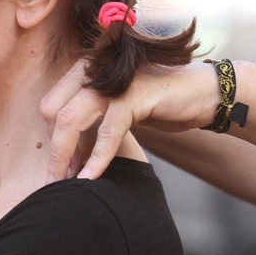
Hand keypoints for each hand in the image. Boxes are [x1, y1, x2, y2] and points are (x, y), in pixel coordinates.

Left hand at [41, 59, 220, 180]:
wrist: (205, 94)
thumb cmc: (161, 103)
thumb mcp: (120, 109)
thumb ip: (93, 118)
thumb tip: (66, 151)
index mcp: (87, 71)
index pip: (51, 105)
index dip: (51, 139)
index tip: (58, 168)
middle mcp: (95, 70)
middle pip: (53, 111)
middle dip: (53, 151)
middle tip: (55, 182)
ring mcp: (113, 80)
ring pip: (71, 119)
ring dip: (65, 157)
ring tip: (66, 184)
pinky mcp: (133, 94)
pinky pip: (106, 130)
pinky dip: (97, 157)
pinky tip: (92, 177)